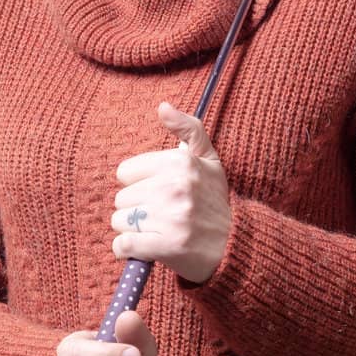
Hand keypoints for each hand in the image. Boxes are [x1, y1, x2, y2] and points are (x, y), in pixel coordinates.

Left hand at [110, 102, 232, 284]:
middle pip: (121, 198)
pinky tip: (144, 248)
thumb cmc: (214, 199)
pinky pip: (123, 244)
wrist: (235, 245)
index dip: (139, 184)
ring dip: (133, 230)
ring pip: (120, 221)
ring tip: (157, 230)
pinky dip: (127, 249)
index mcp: (180, 162)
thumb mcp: (209, 158)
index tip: (157, 192)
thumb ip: (187, 128)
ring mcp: (170, 218)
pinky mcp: (166, 246)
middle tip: (161, 214)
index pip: (125, 172)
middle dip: (136, 209)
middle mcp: (174, 187)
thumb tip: (162, 106)